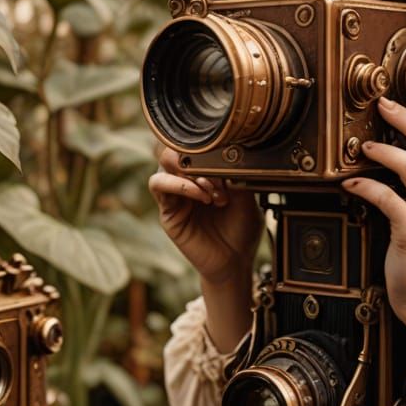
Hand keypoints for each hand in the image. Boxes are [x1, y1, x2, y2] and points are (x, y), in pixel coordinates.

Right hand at [148, 147, 262, 284]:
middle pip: (175, 147)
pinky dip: (180, 184)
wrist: (236, 260)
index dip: (212, 148)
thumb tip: (225, 154)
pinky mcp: (167, 211)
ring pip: (164, 162)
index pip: (196, 144)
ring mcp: (175, 194)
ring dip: (190, 172)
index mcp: (206, 172)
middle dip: (198, 157)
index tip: (232, 166)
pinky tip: (202, 196)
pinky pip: (159, 185)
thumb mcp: (246, 196)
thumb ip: (233, 174)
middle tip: (220, 178)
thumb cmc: (242, 229)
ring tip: (213, 192)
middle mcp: (187, 179)